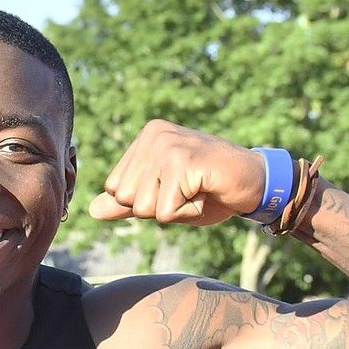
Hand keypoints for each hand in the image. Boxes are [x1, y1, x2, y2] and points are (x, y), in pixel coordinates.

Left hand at [87, 120, 267, 226]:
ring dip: (176, 211)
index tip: (176, 188)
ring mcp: (169, 146)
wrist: (255, 183)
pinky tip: (206, 193)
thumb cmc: (209, 191)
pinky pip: (167, 213)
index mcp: (146, 138)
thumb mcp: (163, 198)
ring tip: (198, 191)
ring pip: (145, 208)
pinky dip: (190, 213)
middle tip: (188, 191)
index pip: (116, 190)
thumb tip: (92, 210)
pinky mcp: (184, 162)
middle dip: (159, 208)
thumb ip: (127, 203)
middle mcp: (154, 135)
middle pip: (127, 200)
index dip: (147, 202)